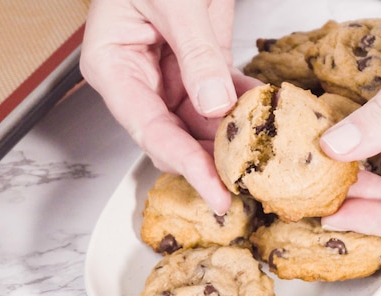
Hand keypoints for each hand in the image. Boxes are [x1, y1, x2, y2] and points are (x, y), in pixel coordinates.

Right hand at [80, 0, 256, 214]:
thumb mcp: (173, 2)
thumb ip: (195, 54)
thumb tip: (215, 105)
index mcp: (113, 67)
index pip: (149, 129)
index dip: (183, 163)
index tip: (214, 191)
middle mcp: (138, 78)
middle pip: (174, 134)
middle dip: (210, 160)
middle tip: (244, 188)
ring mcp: (169, 74)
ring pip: (201, 120)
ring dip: (232, 135)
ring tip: (262, 155)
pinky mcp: (198, 64)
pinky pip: (222, 93)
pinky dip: (245, 102)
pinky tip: (267, 113)